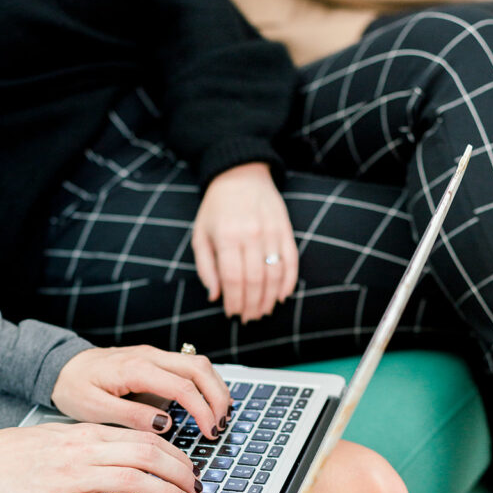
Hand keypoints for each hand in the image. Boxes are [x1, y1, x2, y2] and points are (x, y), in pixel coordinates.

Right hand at [0, 423, 201, 492]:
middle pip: (146, 456)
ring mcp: (72, 478)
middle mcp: (84, 452)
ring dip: (166, 492)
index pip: (144, 438)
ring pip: (133, 480)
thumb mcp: (66, 436)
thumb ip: (100, 443)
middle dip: (179, 472)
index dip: (175, 454)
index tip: (190, 467)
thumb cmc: (24, 452)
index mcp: (87, 433)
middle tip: (195, 487)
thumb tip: (139, 454)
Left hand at [51, 344, 230, 439]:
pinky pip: (189, 366)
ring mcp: (154, 354)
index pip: (182, 385)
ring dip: (215, 388)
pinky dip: (205, 383)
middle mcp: (149, 355)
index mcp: (135, 368)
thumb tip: (165, 424)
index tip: (210, 432)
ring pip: (199, 363)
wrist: (62, 367)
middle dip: (218, 396)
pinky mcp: (155, 359)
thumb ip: (130, 416)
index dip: (202, 409)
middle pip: (199, 368)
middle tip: (222, 425)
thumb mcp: (95, 409)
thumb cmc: (75, 388)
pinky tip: (208, 402)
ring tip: (221, 416)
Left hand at [192, 162, 298, 321]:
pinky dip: (289, 281)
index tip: (232, 313)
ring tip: (263, 311)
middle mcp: (250, 235)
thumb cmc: (216, 208)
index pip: (232, 278)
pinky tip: (282, 296)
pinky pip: (291, 261)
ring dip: (269, 298)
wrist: (241, 174)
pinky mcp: (285, 230)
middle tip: (248, 318)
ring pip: (274, 274)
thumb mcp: (200, 234)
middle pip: (254, 281)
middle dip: (251, 305)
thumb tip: (214, 296)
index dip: (233, 301)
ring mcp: (270, 232)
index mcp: (226, 237)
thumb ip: (205, 267)